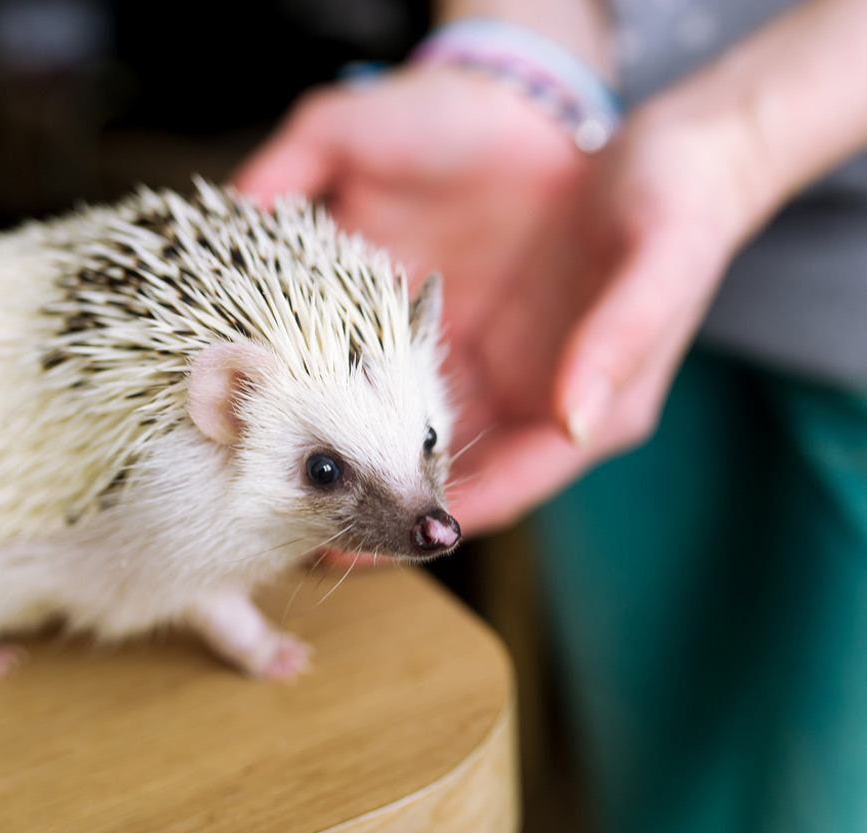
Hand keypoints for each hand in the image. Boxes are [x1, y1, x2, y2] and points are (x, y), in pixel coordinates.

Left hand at [234, 67, 758, 535]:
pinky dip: (361, 370)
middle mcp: (533, 400)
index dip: (427, 522)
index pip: (499, 491)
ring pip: (415, 421)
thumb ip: (621, 339)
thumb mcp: (662, 264)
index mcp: (587, 413)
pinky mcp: (475, 322)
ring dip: (355, 439)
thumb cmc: (683, 207)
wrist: (669, 148)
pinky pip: (407, 358)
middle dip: (372, 499)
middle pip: (444, 471)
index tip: (357, 547)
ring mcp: (501, 363)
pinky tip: (310, 368)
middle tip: (296, 517)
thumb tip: (575, 419)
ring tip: (285, 454)